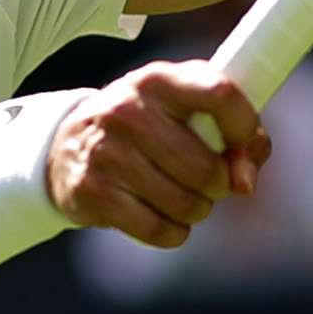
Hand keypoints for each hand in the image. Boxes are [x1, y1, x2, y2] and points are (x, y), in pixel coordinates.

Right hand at [49, 60, 262, 247]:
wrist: (67, 145)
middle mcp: (129, 110)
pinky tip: (165, 219)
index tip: (244, 146)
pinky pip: (158, 229)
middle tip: (207, 183)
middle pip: (207, 169)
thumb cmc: (148, 128)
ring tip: (182, 198)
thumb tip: (245, 183)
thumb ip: (237, 137)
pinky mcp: (93, 191)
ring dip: (196, 211)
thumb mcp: (187, 112)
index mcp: (159, 80)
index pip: (220, 94)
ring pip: (186, 205)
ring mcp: (107, 151)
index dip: (245, 128)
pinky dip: (173, 233)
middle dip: (219, 186)